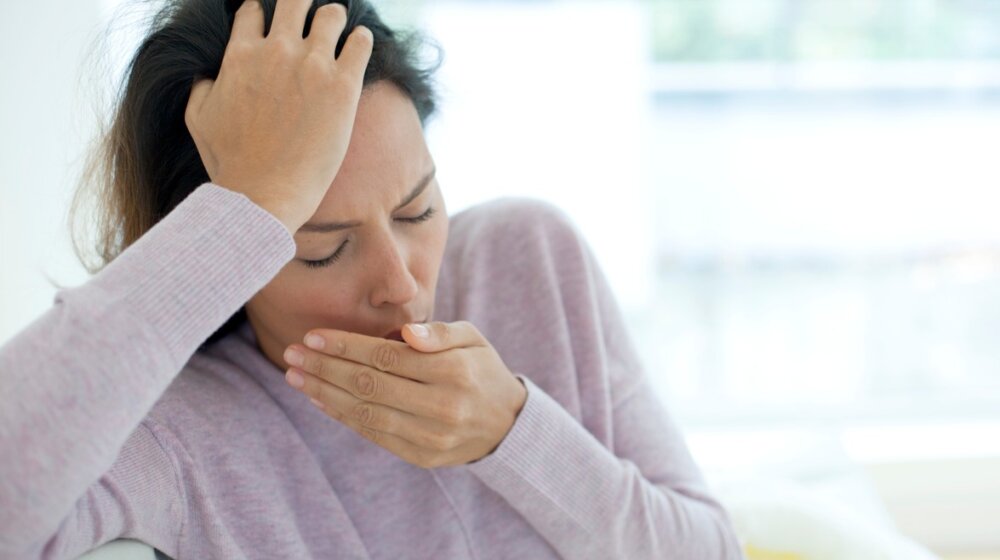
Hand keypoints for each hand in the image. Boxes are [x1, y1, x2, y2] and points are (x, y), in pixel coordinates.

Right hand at [184, 0, 372, 231]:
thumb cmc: (230, 165)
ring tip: (339, 34)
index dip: (264, 15)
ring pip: (331, 15)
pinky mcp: (342, 86)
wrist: (264, 194)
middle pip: (294, 2)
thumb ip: (202, 86)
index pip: (254, 11)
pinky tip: (359, 48)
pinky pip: (360, 42)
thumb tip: (209, 75)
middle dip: (302, 9)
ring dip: (334, 21)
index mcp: (240, 55)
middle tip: (310, 24)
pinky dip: (361, 41)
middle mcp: (276, 51)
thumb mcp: (198, 119)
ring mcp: (311, 66)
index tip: (274, 27)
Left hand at [281, 321, 528, 467]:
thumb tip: (405, 331)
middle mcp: (442, 406)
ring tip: (296, 376)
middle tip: (293, 353)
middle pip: (370, 384)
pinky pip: (373, 434)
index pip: (387, 356)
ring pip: (366, 413)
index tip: (314, 336)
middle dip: (325, 367)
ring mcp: (431, 437)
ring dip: (325, 393)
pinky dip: (343, 417)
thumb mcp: (472, 338)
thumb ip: (440, 331)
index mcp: (454, 370)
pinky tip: (319, 399)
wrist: (505, 423)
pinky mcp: (421, 457)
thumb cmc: (480, 369)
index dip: (346, 346)